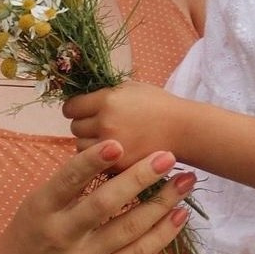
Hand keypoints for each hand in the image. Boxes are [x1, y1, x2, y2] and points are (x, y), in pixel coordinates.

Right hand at [0, 140, 196, 253]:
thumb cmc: (27, 236)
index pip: (68, 180)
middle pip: (106, 203)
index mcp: (42, 208)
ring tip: (184, 181)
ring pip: (129, 228)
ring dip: (162, 202)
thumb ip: (67, 184)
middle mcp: (62, 234)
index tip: (118, 142)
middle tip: (168, 155)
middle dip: (140, 177)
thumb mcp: (36, 204)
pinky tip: (178, 215)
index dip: (92, 161)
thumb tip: (111, 153)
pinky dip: (161, 234)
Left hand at [64, 82, 182, 166]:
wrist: (183, 129)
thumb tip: (79, 99)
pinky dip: (100, 159)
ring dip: (88, 144)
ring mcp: (111, 147)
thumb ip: (103, 93)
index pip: (71, 107)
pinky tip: (113, 151)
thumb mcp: (130, 88)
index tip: (81, 110)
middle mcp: (105, 123)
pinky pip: (96, 163)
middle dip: (83, 126)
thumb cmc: (157, 104)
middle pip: (74, 128)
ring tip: (105, 140)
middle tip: (98, 125)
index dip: (75, 108)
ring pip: (80, 147)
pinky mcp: (118, 165)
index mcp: (106, 101)